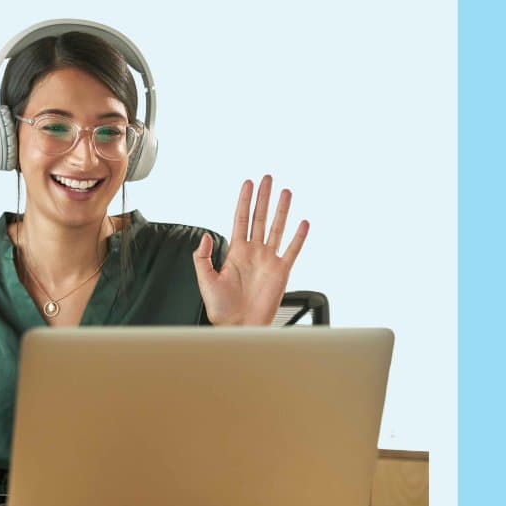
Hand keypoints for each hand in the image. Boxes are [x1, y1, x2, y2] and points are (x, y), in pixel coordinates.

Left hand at [192, 174, 309, 326]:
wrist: (238, 327)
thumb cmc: (221, 308)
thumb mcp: (205, 280)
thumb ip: (202, 257)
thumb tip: (206, 236)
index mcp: (235, 251)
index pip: (241, 219)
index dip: (245, 200)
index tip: (248, 183)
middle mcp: (253, 252)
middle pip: (260, 218)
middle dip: (264, 198)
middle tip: (268, 178)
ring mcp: (268, 260)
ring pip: (276, 229)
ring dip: (281, 211)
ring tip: (286, 192)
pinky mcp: (281, 272)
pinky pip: (292, 250)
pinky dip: (298, 237)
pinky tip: (303, 223)